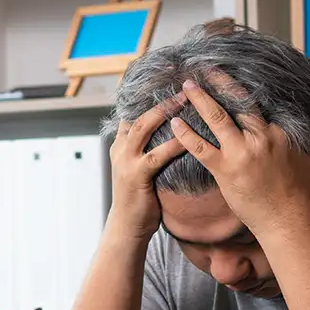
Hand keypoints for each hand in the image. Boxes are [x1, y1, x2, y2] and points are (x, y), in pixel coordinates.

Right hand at [107, 95, 187, 239]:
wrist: (127, 227)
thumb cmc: (141, 198)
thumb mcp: (141, 167)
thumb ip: (150, 148)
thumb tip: (174, 131)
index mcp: (121, 144)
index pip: (134, 112)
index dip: (151, 96)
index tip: (170, 82)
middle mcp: (120, 148)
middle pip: (139, 113)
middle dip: (160, 98)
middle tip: (183, 86)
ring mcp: (125, 161)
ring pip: (143, 127)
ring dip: (165, 112)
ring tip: (185, 100)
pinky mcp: (135, 175)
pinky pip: (156, 155)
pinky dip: (173, 144)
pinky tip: (189, 138)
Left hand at [170, 76, 309, 235]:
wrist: (287, 220)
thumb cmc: (299, 192)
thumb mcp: (309, 157)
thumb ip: (301, 137)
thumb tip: (307, 123)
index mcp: (279, 131)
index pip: (259, 101)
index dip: (242, 86)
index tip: (231, 73)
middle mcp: (260, 137)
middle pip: (237, 101)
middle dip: (219, 82)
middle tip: (205, 69)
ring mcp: (241, 153)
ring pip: (216, 118)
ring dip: (199, 99)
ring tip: (187, 86)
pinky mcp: (225, 170)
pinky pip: (200, 147)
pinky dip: (186, 134)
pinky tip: (175, 123)